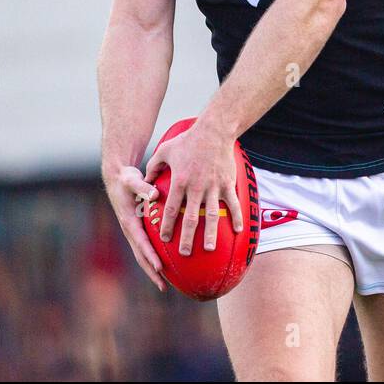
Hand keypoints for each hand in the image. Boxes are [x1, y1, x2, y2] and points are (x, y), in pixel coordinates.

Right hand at [104, 165, 167, 291]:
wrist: (117, 179)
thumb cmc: (126, 179)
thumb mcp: (132, 180)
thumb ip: (143, 187)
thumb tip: (156, 195)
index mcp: (129, 222)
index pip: (141, 243)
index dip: (150, 256)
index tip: (160, 268)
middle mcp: (130, 231)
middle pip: (141, 256)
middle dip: (151, 272)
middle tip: (164, 286)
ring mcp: (132, 232)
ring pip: (142, 255)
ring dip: (152, 270)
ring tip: (165, 285)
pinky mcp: (137, 231)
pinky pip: (146, 248)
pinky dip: (154, 259)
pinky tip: (167, 266)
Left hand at [144, 120, 243, 255]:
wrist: (213, 131)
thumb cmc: (187, 141)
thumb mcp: (164, 151)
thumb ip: (154, 167)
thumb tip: (146, 181)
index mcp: (180, 181)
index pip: (172, 209)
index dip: (167, 225)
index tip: (165, 239)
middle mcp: (196, 187)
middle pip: (190, 217)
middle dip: (186, 237)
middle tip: (184, 253)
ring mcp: (213, 186)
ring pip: (212, 215)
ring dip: (210, 233)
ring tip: (208, 249)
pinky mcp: (227, 183)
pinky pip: (232, 204)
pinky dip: (237, 217)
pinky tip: (238, 231)